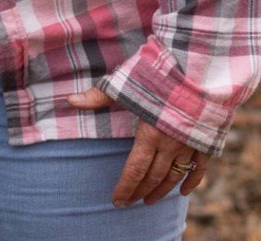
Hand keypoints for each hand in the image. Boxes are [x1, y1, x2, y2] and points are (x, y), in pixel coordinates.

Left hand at [66, 86, 209, 204]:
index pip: (135, 169)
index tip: (117, 201)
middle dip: (141, 191)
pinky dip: (192, 181)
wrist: (199, 71)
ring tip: (150, 201)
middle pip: (154, 176)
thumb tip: (69, 101)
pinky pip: (201, 167)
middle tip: (130, 203)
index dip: (125, 187)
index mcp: (150, 134)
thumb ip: (98, 96)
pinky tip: (184, 192)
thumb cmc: (158, 74)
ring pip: (176, 175)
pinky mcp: (206, 140)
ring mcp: (190, 144)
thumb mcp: (125, 83)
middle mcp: (171, 144)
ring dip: (162, 191)